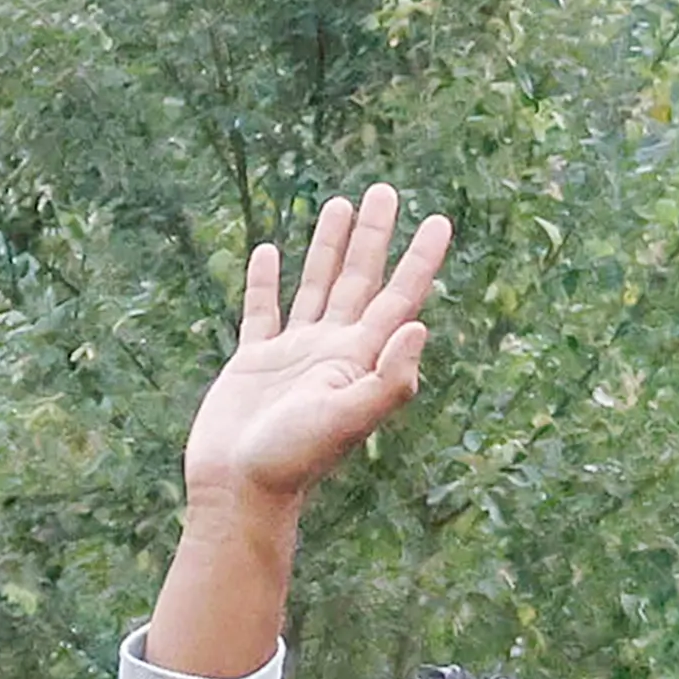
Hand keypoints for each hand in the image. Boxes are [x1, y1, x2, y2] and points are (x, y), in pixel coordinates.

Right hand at [179, 187, 454, 516]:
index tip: (439, 221)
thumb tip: (420, 325)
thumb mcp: (348, 420)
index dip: (420, 260)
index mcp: (359, 359)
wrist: (239, 489)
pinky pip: (264, 311)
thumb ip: (388, 378)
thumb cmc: (293, 460)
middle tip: (385, 189)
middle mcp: (332, 350)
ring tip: (339, 205)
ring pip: (317, 285)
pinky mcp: (255, 362)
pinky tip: (271, 252)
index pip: (399, 298)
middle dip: (374, 236)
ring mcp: (294, 354)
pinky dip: (267, 281)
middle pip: (360, 279)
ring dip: (329, 247)